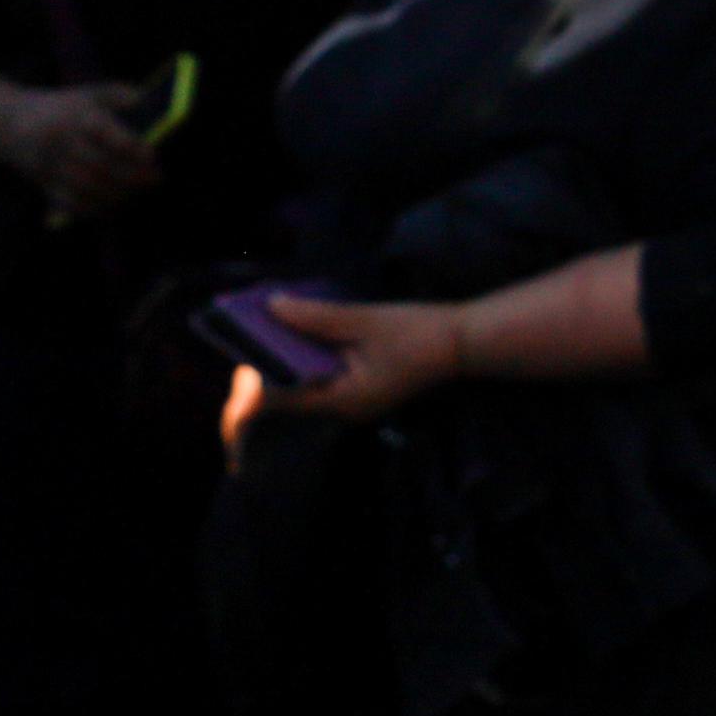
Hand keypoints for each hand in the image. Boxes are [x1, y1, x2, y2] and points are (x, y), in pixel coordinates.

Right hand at [0, 80, 159, 218]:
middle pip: (98, 164)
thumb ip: (123, 95)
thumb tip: (149, 106)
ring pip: (85, 187)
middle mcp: (61, 142)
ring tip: (140, 191)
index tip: (152, 155)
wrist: (10, 123)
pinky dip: (95, 208)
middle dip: (131, 176)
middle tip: (156, 178)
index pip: (104, 132)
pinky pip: (69, 203)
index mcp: (76, 116)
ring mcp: (50, 165)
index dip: (130, 146)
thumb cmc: (65, 107)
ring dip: (117, 194)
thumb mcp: (91, 92)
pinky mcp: (43, 183)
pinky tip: (116, 205)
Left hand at [253, 296, 461, 421]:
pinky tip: (311, 334)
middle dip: (272, 362)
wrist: (467, 342)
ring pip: (306, 384)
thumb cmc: (420, 332)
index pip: (281, 398)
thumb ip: (317, 316)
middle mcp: (343, 409)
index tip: (248, 343)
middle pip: (290, 392)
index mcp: (342, 399)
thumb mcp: (366, 320)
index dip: (259, 372)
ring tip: (280, 326)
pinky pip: (324, 378)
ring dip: (292, 357)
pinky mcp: (364, 389)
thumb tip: (272, 306)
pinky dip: (312, 358)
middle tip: (261, 329)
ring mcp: (355, 401)